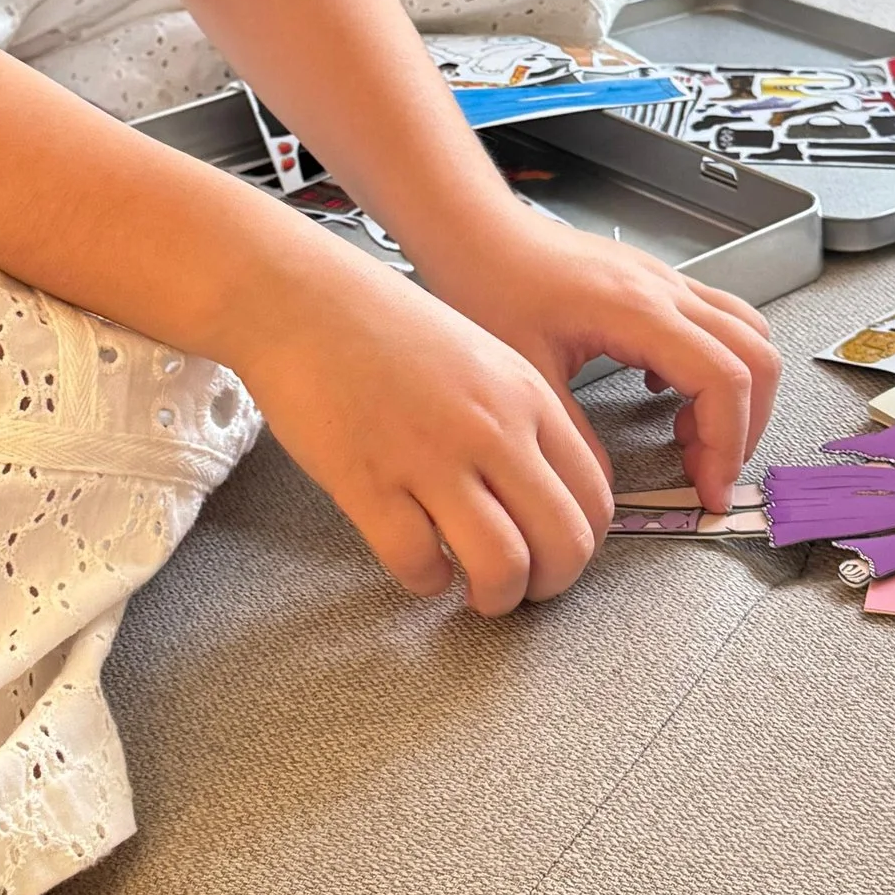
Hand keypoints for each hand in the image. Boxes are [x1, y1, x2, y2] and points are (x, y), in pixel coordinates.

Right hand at [230, 245, 619, 616]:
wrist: (299, 298)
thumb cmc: (382, 326)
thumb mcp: (479, 356)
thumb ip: (517, 420)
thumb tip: (541, 496)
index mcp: (527, 396)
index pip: (595, 498)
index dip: (581, 546)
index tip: (552, 556)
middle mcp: (491, 429)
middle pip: (564, 543)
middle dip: (549, 585)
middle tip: (521, 588)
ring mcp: (431, 456)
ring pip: (503, 566)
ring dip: (496, 597)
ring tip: (475, 590)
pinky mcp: (369, 482)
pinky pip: (420, 564)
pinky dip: (426, 580)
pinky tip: (419, 561)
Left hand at [415, 208, 779, 514]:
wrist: (474, 230)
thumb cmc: (489, 282)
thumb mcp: (525, 375)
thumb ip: (573, 436)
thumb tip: (605, 490)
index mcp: (638, 309)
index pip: (724, 378)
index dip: (729, 443)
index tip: (709, 488)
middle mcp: (664, 290)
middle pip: (755, 357)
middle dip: (746, 425)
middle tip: (710, 471)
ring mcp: (665, 281)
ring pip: (747, 335)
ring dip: (737, 393)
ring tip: (690, 436)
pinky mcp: (654, 283)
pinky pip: (718, 322)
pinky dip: (713, 367)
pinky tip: (663, 394)